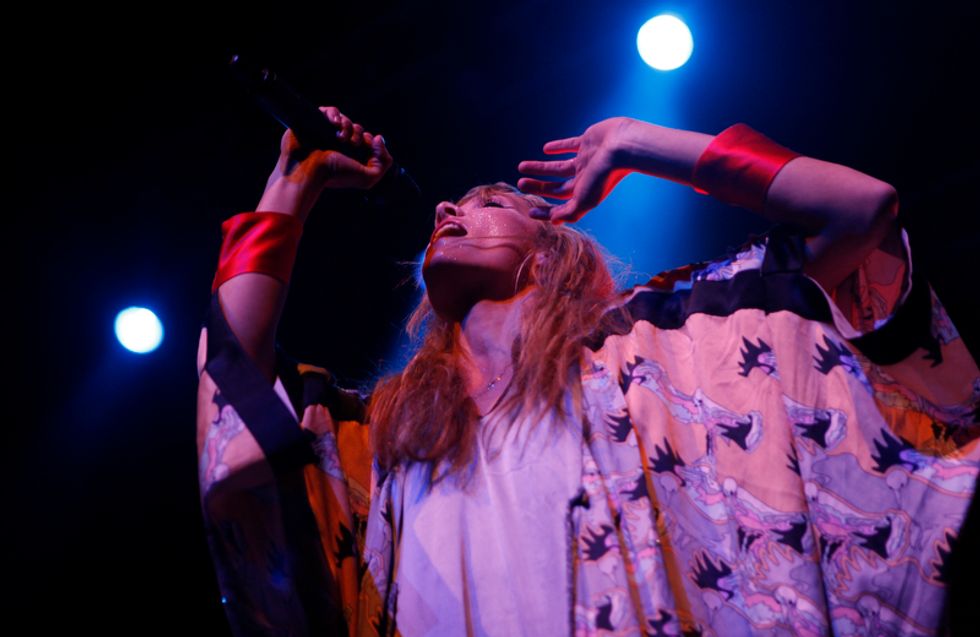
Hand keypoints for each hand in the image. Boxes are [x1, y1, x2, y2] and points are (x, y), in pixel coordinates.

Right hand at [275, 106, 392, 191]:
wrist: (308, 170)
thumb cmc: (335, 175)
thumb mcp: (368, 178)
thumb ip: (383, 162)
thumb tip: (380, 138)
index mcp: (352, 155)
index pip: (367, 140)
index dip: (371, 140)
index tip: (367, 145)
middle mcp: (340, 144)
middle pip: (357, 128)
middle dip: (358, 134)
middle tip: (352, 144)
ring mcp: (327, 132)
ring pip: (345, 119)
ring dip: (347, 126)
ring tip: (340, 138)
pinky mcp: (316, 122)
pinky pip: (330, 111)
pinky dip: (335, 114)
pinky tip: (334, 123)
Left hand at [517, 117, 638, 223]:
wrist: (623, 146)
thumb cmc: (605, 176)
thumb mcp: (586, 200)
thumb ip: (570, 213)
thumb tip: (553, 222)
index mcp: (585, 193)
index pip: (561, 205)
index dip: (546, 211)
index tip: (530, 211)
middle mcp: (585, 178)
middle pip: (556, 186)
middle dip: (538, 186)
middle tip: (520, 184)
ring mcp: (585, 160)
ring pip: (558, 167)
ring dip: (540, 168)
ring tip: (521, 167)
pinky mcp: (587, 141)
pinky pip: (569, 145)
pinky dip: (558, 147)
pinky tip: (545, 149)